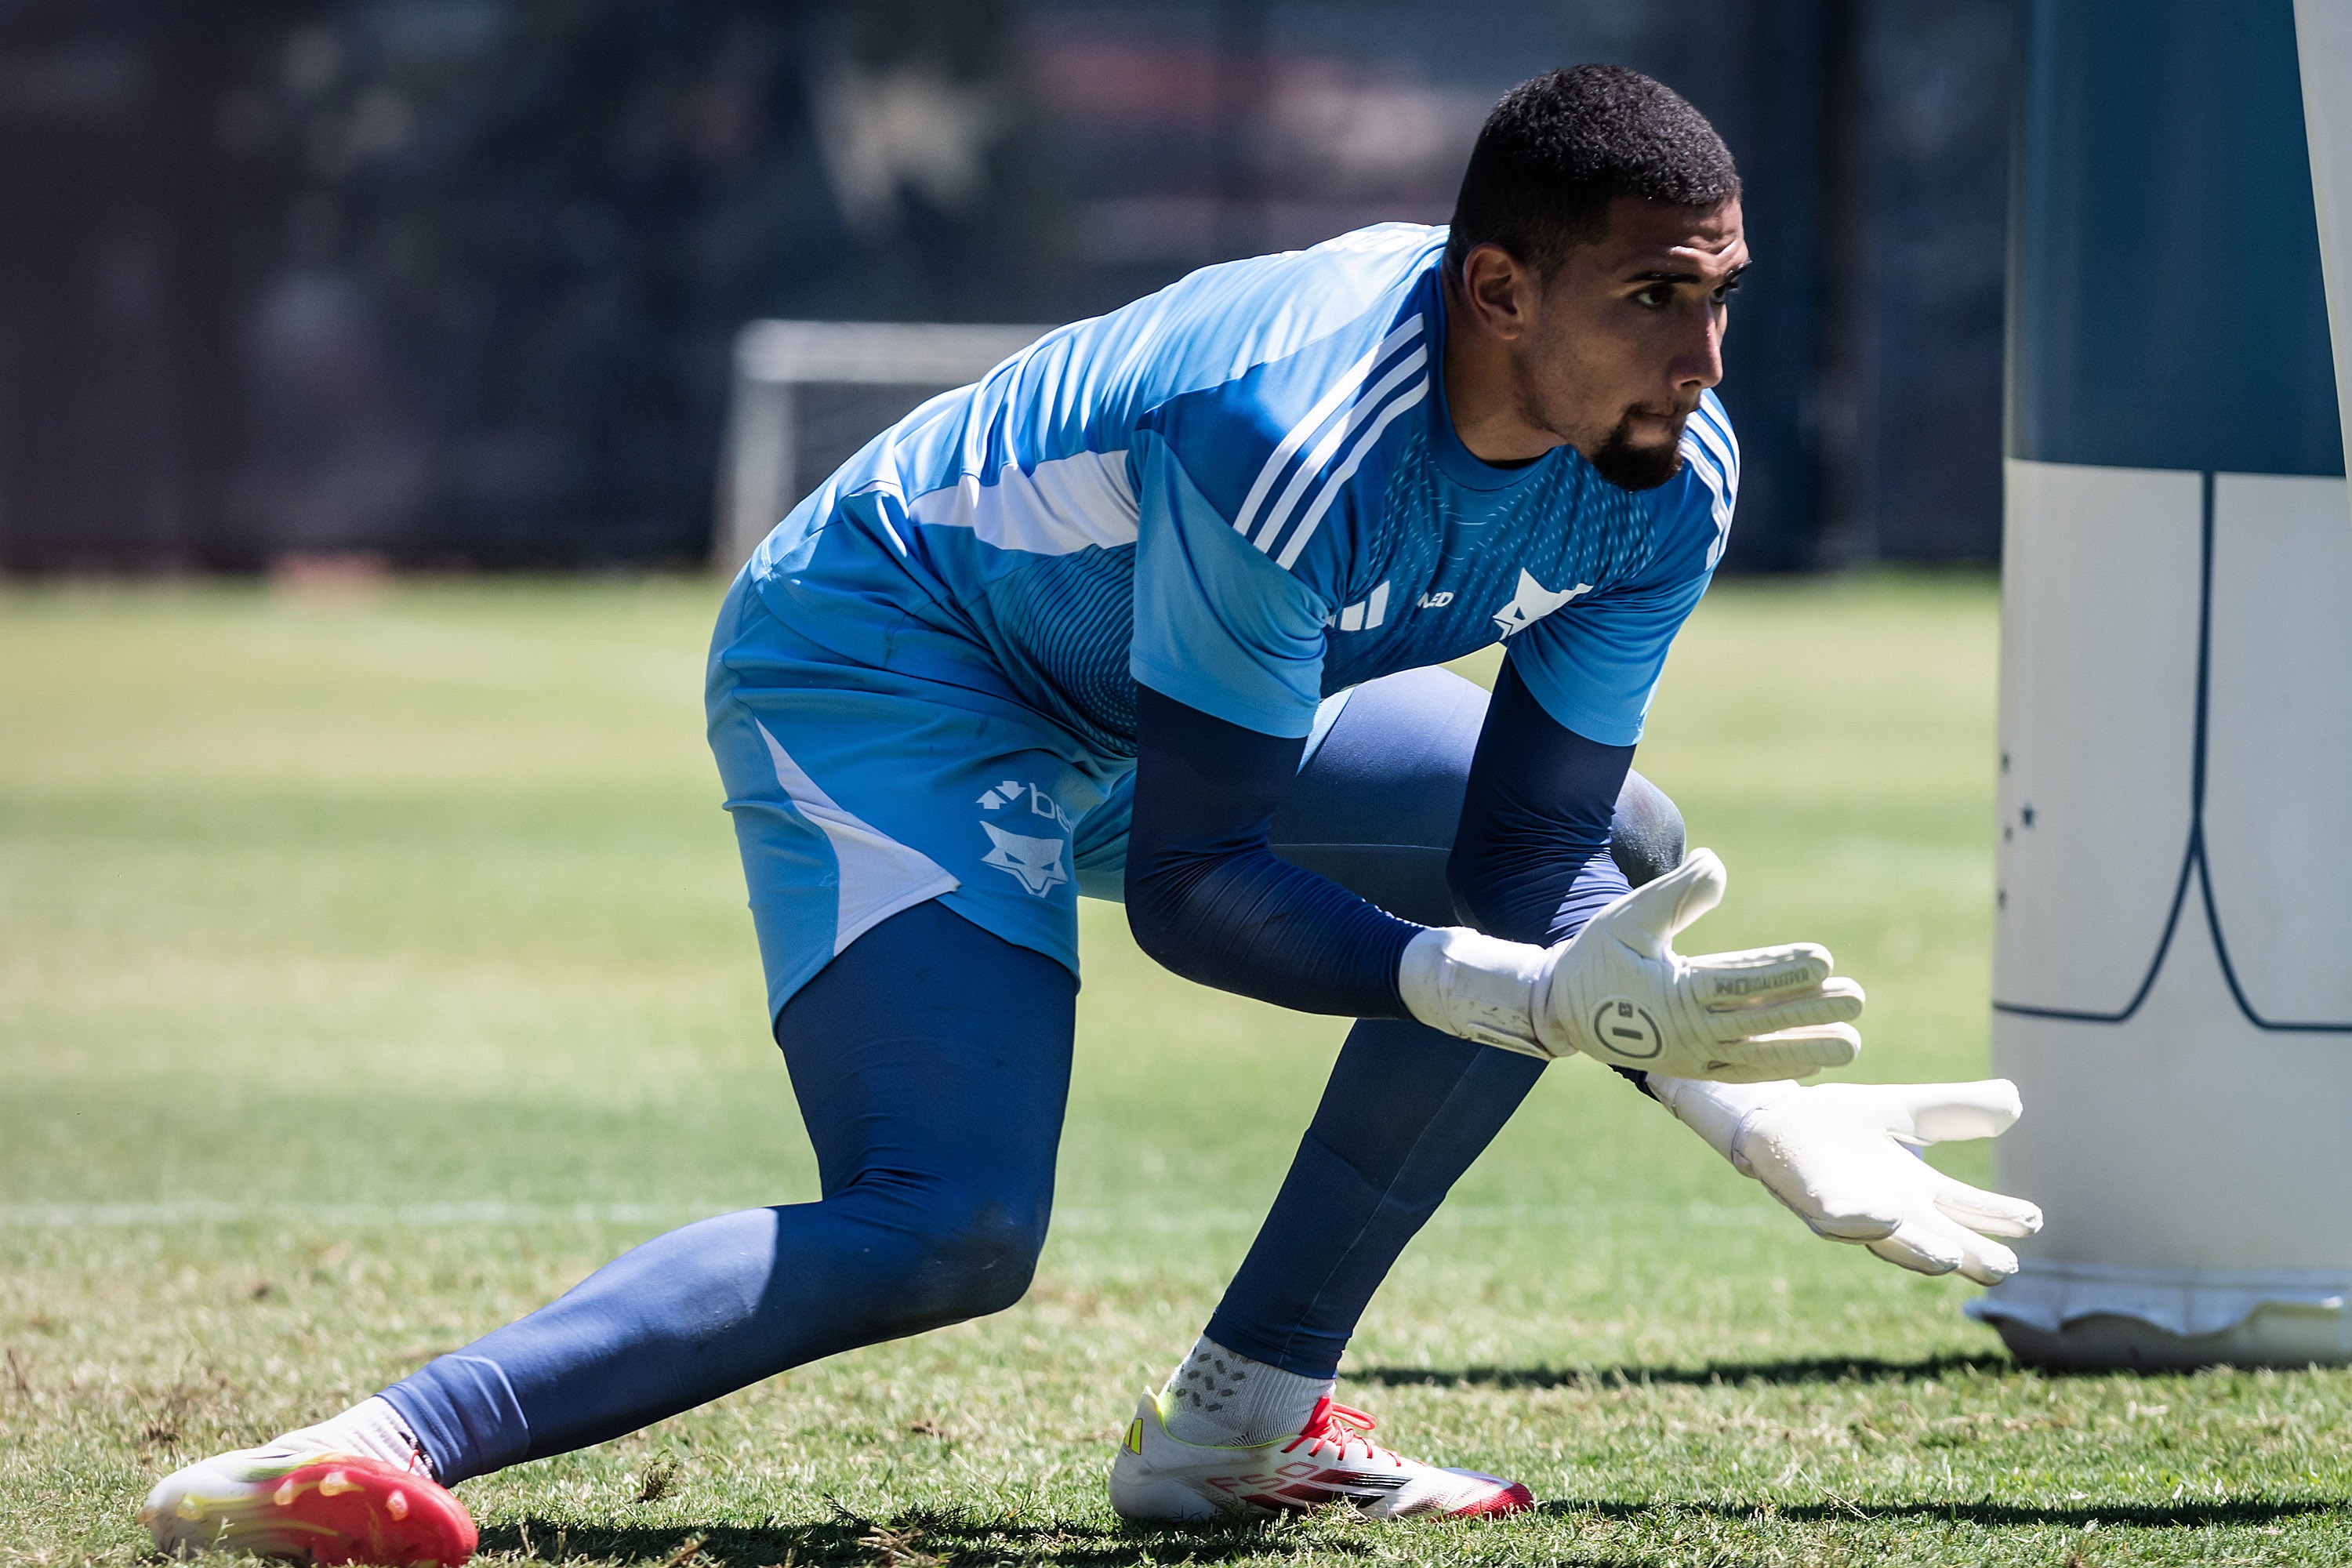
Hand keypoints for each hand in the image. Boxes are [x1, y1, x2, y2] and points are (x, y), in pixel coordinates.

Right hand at [1533, 849, 1863, 1078]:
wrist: (1561, 1008)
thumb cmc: (1597, 955)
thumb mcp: (1628, 918)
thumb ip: (1674, 893)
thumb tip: (1717, 865)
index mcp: (1673, 991)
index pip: (1739, 982)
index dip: (1782, 973)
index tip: (1825, 961)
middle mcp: (1688, 1030)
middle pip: (1760, 1022)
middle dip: (1811, 1012)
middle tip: (1858, 1001)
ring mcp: (1693, 1056)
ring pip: (1759, 1056)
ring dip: (1807, 1049)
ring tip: (1852, 1044)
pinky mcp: (1693, 1070)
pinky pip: (1744, 1072)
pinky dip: (1779, 1067)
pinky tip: (1815, 1060)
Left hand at [1649, 1075, 2043, 1283]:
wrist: (1775, 1116)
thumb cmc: (1839, 1122)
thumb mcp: (1904, 1109)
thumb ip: (1954, 1109)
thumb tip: (2016, 1101)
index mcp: (1916, 1190)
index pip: (1967, 1209)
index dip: (1999, 1217)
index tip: (2034, 1219)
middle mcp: (1891, 1209)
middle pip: (1939, 1240)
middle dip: (1968, 1256)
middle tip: (2003, 1269)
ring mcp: (1852, 1210)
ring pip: (1891, 1240)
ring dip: (1919, 1249)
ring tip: (1949, 1256)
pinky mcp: (1814, 1201)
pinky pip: (1839, 1218)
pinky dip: (1861, 1221)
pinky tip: (1885, 1215)